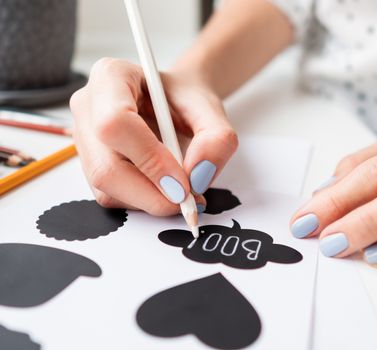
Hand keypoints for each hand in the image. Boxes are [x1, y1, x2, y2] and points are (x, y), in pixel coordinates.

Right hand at [70, 58, 237, 215]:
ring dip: (149, 200)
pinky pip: (111, 195)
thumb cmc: (187, 100)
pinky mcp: (90, 163)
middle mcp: (88, 106)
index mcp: (111, 76)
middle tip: (186, 200)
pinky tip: (164, 189)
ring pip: (106, 188)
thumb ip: (216, 140)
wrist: (176, 103)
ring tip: (181, 191)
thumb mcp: (212, 111)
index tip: (183, 183)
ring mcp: (84, 137)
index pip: (116, 123)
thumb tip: (197, 179)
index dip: (150, 160)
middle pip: (105, 167)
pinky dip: (143, 201)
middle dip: (151, 193)